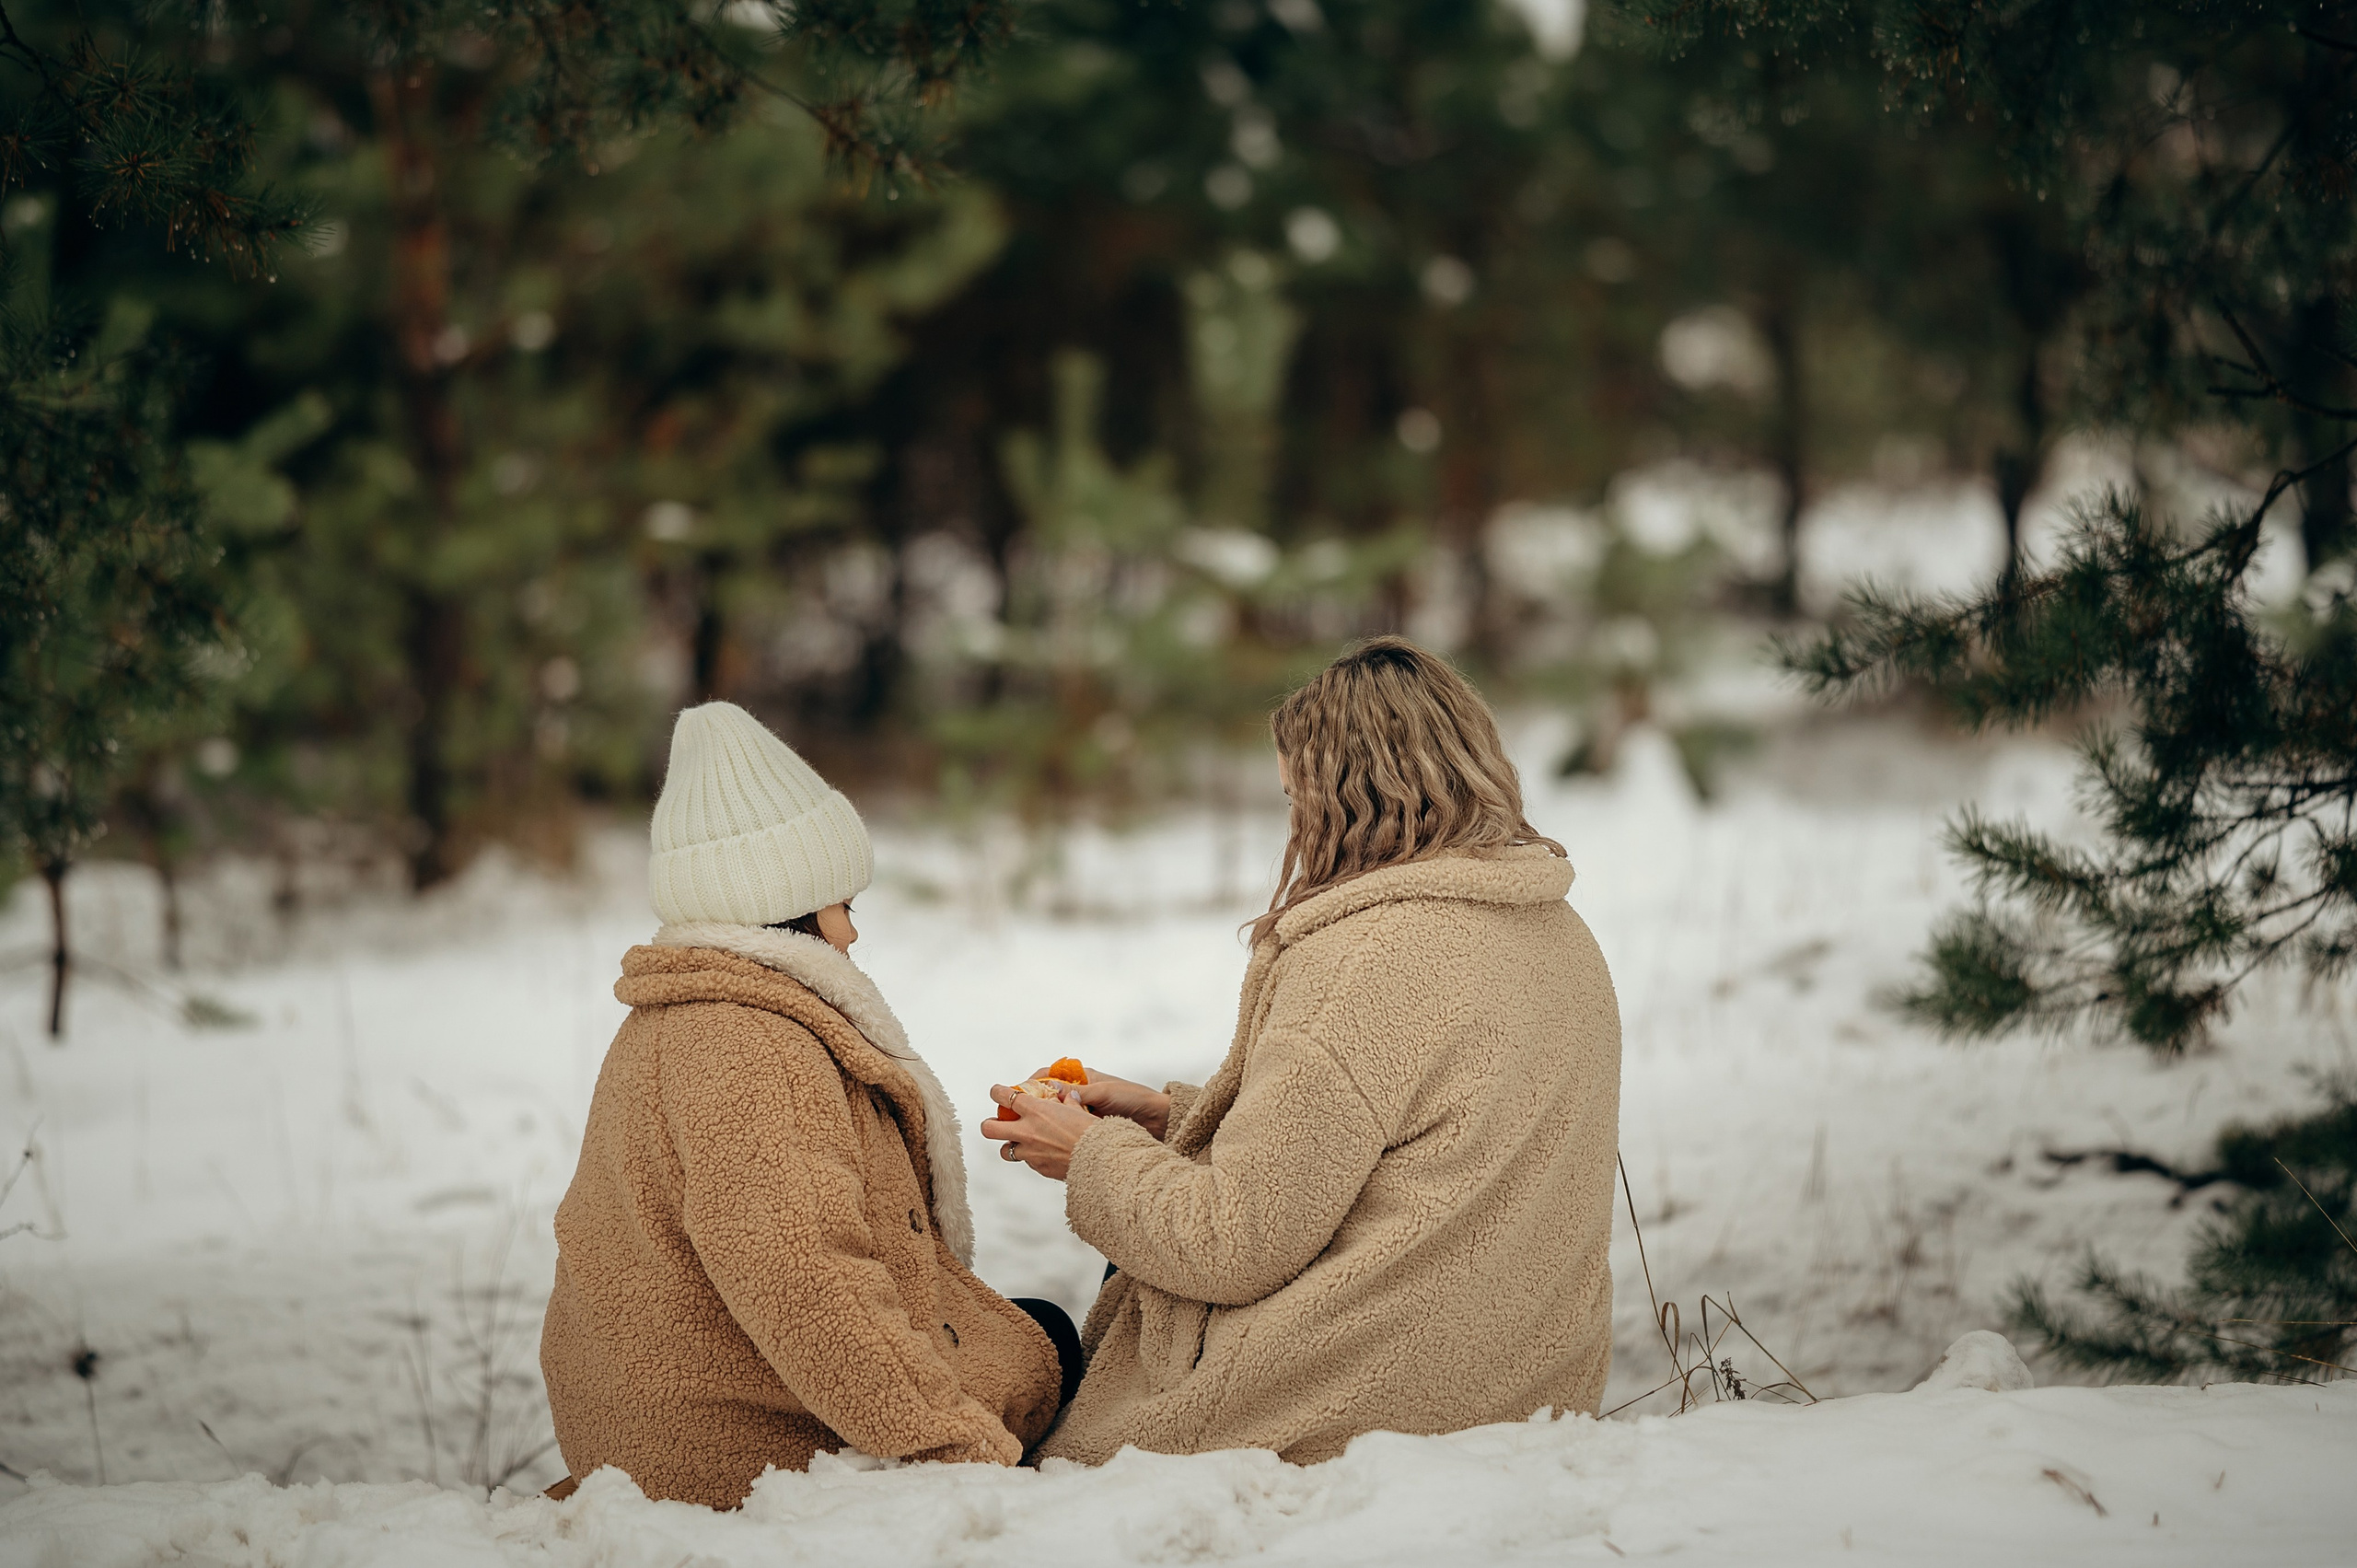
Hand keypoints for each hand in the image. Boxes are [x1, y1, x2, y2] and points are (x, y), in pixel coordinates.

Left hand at [979, 1084, 1097, 1180]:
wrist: (1100, 1159)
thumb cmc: (1092, 1130)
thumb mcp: (1079, 1110)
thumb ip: (1069, 1102)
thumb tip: (1069, 1095)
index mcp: (1036, 1110)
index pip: (1004, 1097)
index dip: (997, 1092)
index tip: (997, 1092)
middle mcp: (1027, 1131)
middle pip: (989, 1128)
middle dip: (989, 1124)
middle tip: (995, 1123)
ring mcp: (1030, 1153)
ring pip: (1004, 1152)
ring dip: (1009, 1146)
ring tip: (1019, 1143)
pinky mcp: (1038, 1168)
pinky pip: (1027, 1162)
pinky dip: (1032, 1157)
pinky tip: (1045, 1154)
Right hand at [1026, 1065, 1171, 1141]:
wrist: (1157, 1120)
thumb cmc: (1134, 1099)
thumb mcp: (1106, 1093)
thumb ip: (1082, 1093)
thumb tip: (1056, 1093)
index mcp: (1081, 1079)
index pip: (1047, 1077)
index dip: (1029, 1083)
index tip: (1015, 1094)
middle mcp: (1078, 1095)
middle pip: (1044, 1099)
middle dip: (1027, 1106)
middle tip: (1011, 1117)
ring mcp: (1081, 1113)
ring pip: (1052, 1118)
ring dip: (1038, 1125)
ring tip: (1022, 1134)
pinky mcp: (1085, 1130)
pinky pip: (1063, 1132)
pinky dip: (1052, 1137)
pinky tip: (1042, 1146)